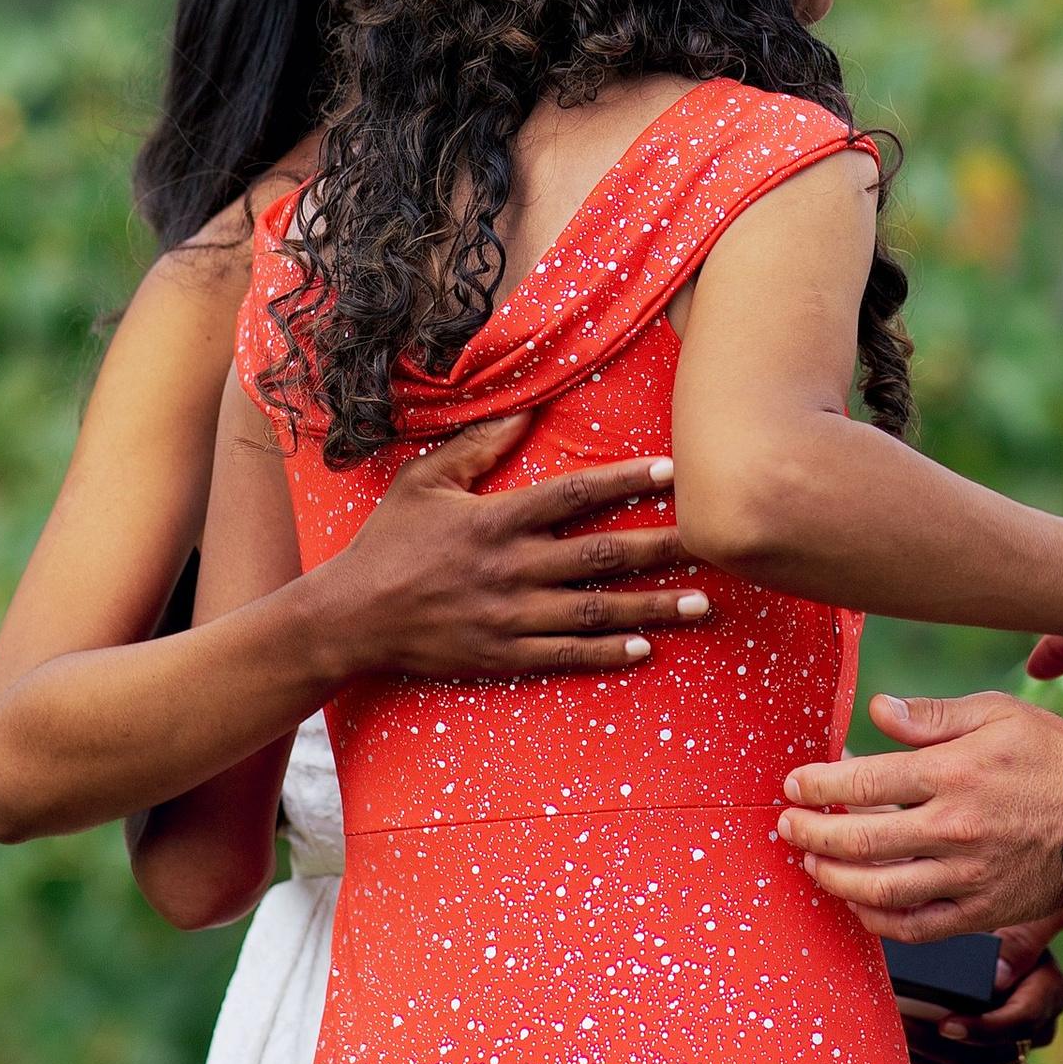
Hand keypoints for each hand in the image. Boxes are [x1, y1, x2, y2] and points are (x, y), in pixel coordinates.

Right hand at [315, 422, 713, 680]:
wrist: (346, 619)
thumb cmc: (386, 545)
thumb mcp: (423, 482)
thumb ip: (478, 446)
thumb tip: (526, 407)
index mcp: (495, 521)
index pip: (575, 494)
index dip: (627, 482)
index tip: (674, 473)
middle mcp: (510, 568)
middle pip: (602, 555)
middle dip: (664, 548)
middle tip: (716, 543)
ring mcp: (507, 617)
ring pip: (594, 611)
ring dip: (652, 607)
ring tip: (703, 604)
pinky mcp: (500, 656)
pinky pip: (563, 657)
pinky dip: (606, 654)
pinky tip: (646, 650)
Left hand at [781, 693, 1062, 938]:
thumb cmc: (1052, 757)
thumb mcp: (998, 713)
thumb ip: (932, 717)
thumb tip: (876, 711)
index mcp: (955, 772)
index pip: (864, 780)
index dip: (818, 784)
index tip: (795, 785)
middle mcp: (955, 827)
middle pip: (861, 838)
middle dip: (811, 832)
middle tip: (787, 825)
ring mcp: (967, 874)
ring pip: (880, 888)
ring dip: (834, 877)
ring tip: (813, 862)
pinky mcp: (981, 911)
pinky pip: (917, 927)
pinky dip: (878, 922)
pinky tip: (859, 905)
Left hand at [904, 924, 1062, 1063]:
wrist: (1007, 941)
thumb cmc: (1014, 923)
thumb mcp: (1023, 922)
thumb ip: (1018, 943)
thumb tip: (998, 978)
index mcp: (1050, 995)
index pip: (1021, 1022)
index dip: (983, 1029)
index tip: (945, 1025)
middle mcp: (1036, 1029)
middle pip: (989, 1055)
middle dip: (939, 1047)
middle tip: (902, 1027)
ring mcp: (1009, 1047)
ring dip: (925, 1056)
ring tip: (889, 1032)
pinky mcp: (985, 1056)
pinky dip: (922, 1062)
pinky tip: (895, 1044)